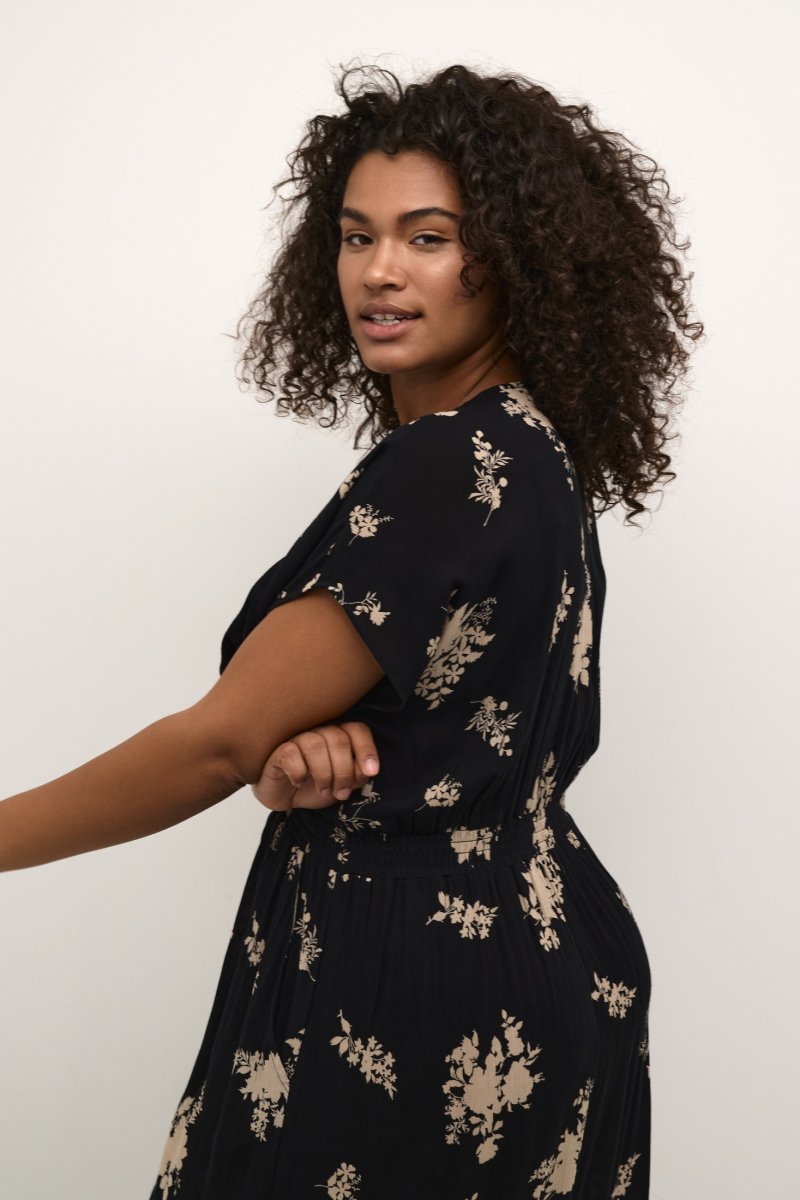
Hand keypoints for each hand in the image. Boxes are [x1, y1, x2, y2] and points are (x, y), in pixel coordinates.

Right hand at [251, 722, 379, 811]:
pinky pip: (292, 755)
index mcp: (339, 735)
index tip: (371, 772)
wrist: (286, 798)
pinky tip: (298, 782)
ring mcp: (298, 738)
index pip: (357, 730)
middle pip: (339, 740)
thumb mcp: (343, 785)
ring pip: (316, 746)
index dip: (367, 749)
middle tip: (340, 793)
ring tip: (323, 791)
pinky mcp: (280, 750)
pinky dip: (299, 773)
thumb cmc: (315, 786)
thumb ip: (357, 775)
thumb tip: (366, 769)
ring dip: (324, 775)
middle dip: (344, 771)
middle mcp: (320, 731)